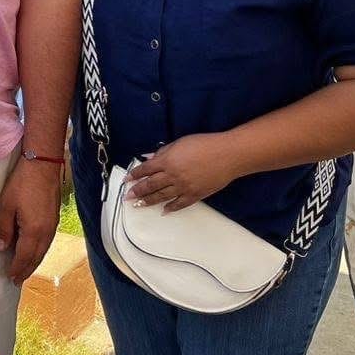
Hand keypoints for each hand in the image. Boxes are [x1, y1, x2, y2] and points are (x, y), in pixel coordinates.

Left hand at [0, 155, 60, 284]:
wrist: (43, 165)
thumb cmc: (22, 183)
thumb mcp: (6, 205)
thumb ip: (4, 228)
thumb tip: (1, 248)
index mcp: (33, 231)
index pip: (24, 257)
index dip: (16, 268)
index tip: (9, 278)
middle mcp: (46, 232)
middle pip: (36, 257)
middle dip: (26, 270)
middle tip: (17, 281)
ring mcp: (52, 226)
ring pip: (43, 251)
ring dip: (34, 262)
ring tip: (25, 270)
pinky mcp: (54, 219)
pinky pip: (47, 243)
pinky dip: (40, 252)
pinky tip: (35, 252)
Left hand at [124, 134, 242, 210]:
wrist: (227, 155)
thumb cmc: (204, 144)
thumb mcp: (179, 143)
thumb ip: (163, 152)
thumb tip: (148, 157)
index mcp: (167, 161)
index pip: (145, 169)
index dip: (134, 174)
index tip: (127, 179)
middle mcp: (173, 176)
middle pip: (150, 185)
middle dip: (137, 191)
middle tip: (127, 197)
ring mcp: (184, 187)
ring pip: (162, 196)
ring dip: (149, 201)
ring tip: (139, 205)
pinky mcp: (195, 195)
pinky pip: (180, 204)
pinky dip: (171, 208)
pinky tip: (163, 212)